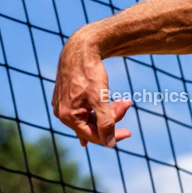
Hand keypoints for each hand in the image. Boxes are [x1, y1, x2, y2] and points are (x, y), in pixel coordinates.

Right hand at [52, 28, 132, 147]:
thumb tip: (109, 145)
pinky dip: (99, 104)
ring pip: (89, 115)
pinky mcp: (66, 96)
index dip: (113, 135)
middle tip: (127, 104)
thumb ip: (106, 124)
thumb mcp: (100, 99)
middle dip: (112, 116)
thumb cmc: (89, 73)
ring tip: (124, 100)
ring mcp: (63, 104)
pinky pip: (85, 107)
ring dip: (107, 109)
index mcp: (67, 116)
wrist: (80, 47)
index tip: (129, 133)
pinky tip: (109, 104)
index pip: (93, 136)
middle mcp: (62, 113)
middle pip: (92, 125)